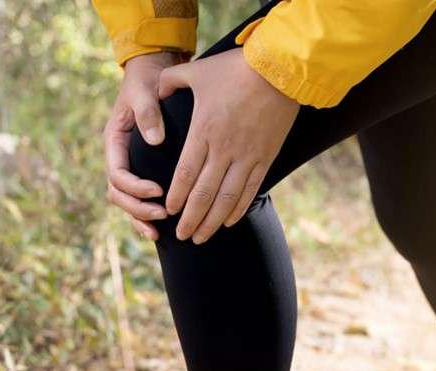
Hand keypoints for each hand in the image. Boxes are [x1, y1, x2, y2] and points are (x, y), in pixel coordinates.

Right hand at [104, 51, 180, 240]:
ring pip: (125, 201)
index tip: (158, 191)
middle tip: (163, 214)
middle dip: (138, 208)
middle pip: (118, 193)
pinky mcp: (141, 169)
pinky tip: (159, 229)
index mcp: (114, 141)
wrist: (153, 73)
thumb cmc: (147, 81)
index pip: (118, 174)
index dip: (135, 187)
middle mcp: (118, 157)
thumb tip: (154, 139)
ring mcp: (129, 165)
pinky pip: (137, 198)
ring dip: (139, 217)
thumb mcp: (144, 92)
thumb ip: (148, 112)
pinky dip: (145, 214)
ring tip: (159, 231)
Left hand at [158, 49, 299, 242]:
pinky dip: (238, 209)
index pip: (185, 174)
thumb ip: (170, 82)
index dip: (176, 198)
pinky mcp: (266, 156)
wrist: (279, 68)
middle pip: (203, 194)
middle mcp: (224, 149)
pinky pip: (251, 190)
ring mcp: (247, 156)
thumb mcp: (196, 71)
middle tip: (181, 237)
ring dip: (212, 221)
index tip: (169, 212)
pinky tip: (228, 221)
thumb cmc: (235, 68)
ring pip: (227, 199)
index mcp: (204, 132)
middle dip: (190, 219)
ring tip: (201, 237)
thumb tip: (155, 92)